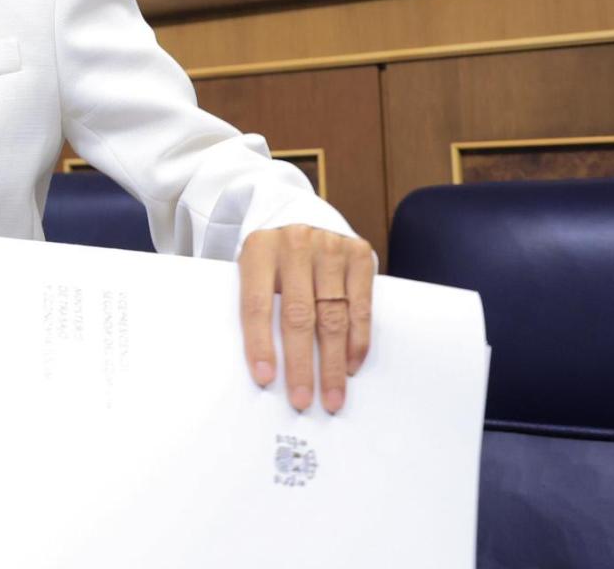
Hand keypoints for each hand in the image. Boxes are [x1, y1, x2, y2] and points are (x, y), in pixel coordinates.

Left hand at [237, 225, 374, 413]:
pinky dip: (356, 341)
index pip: (256, 304)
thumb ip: (257, 303)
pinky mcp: (359, 254)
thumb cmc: (272, 255)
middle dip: (301, 364)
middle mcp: (295, 245)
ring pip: (332, 316)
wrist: (299, 213)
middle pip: (298, 315)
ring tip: (331, 395)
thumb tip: (265, 365)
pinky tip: (350, 365)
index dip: (260, 343)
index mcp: (258, 249)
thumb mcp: (252, 268)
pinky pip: (361, 306)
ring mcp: (330, 248)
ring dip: (332, 362)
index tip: (265, 378)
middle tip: (302, 399)